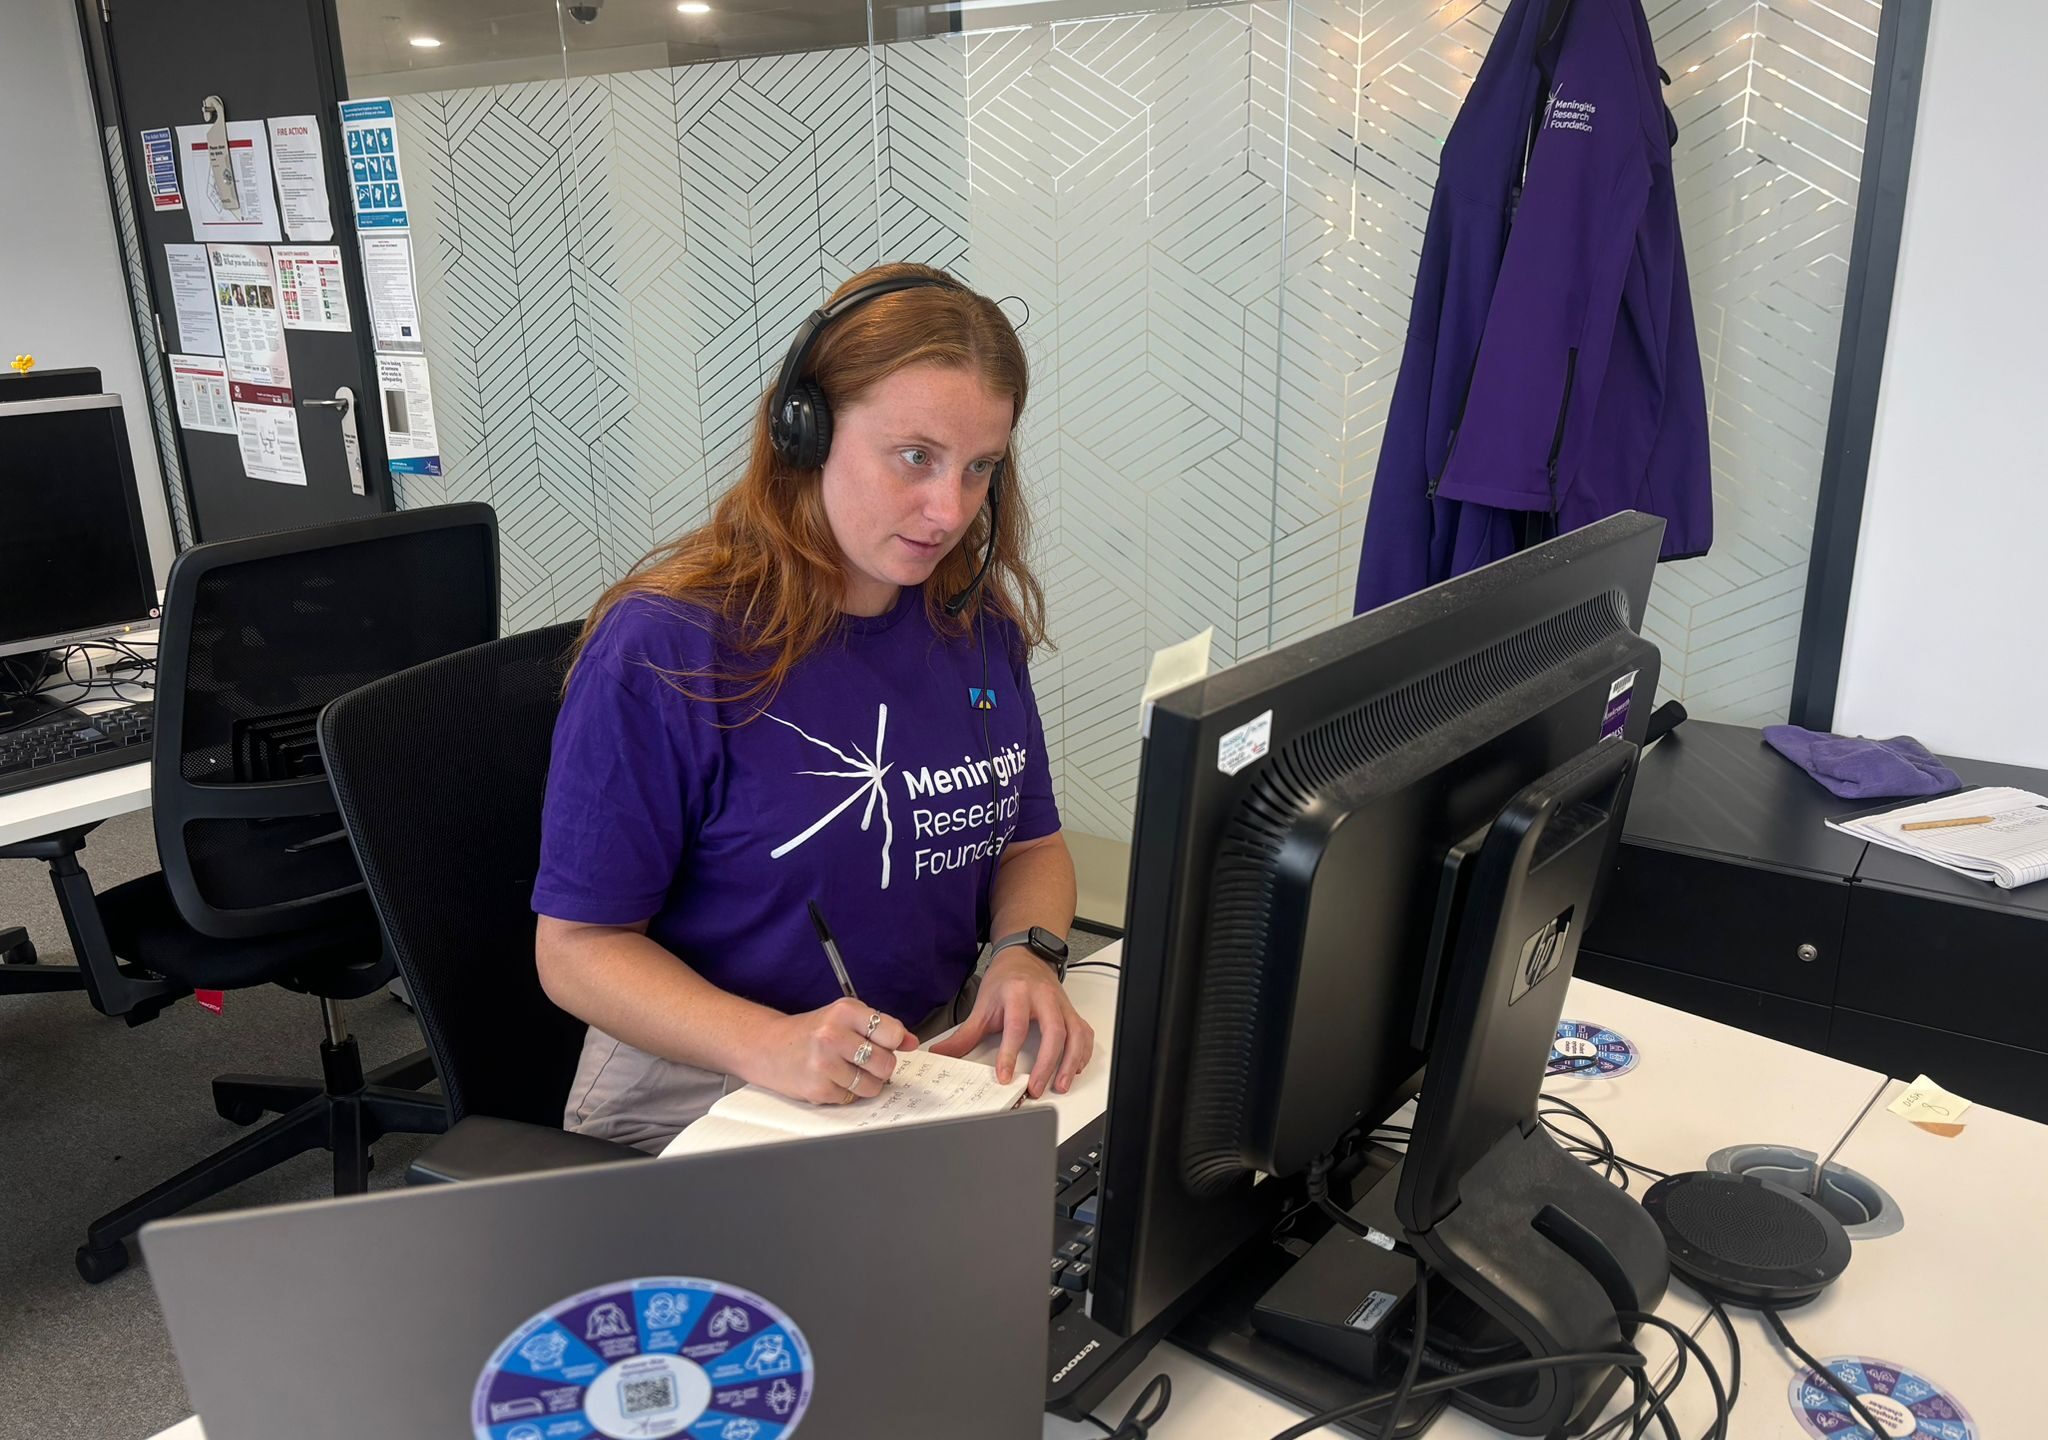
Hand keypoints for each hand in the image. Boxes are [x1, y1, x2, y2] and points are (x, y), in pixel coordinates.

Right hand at [746, 998, 916, 1105]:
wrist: (768, 1047)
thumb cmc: (810, 1032)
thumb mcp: (846, 1018)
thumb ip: (881, 1027)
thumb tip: (911, 1042)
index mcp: (844, 1011)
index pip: (892, 1032)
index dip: (893, 1042)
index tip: (886, 1043)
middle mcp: (833, 1035)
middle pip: (886, 1063)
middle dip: (881, 1066)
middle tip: (865, 1060)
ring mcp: (824, 1064)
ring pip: (873, 1086)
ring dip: (867, 1083)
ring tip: (849, 1070)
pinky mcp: (818, 1089)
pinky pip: (853, 1098)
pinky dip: (848, 1092)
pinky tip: (833, 1079)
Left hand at [928, 948, 1093, 1097]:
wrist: (1024, 957)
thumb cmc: (1005, 981)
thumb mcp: (982, 1006)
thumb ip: (964, 1034)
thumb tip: (942, 1054)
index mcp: (1018, 993)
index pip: (1016, 1026)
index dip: (1010, 1054)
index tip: (1004, 1076)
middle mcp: (1044, 998)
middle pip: (1053, 1032)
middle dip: (1046, 1064)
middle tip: (1035, 1088)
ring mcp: (1061, 1005)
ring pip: (1074, 1034)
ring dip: (1069, 1063)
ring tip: (1059, 1085)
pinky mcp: (1072, 1012)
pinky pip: (1084, 1034)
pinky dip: (1082, 1054)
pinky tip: (1074, 1069)